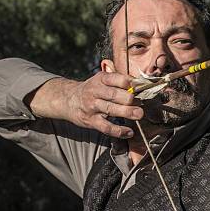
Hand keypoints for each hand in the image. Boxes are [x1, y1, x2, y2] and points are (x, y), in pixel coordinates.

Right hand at [28, 72, 142, 137]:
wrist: (69, 100)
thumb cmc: (93, 89)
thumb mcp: (102, 80)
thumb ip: (119, 81)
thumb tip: (141, 85)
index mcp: (101, 79)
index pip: (117, 78)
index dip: (130, 83)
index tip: (139, 88)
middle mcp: (95, 92)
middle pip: (114, 94)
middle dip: (129, 98)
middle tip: (141, 102)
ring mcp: (92, 107)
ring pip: (111, 109)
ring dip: (127, 112)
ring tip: (139, 114)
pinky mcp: (91, 121)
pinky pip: (106, 127)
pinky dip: (119, 131)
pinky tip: (129, 132)